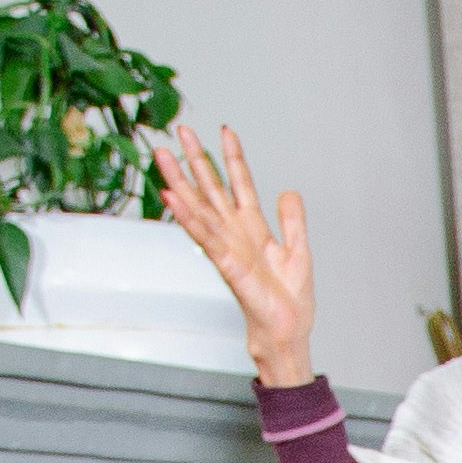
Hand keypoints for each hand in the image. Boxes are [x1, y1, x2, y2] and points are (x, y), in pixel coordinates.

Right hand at [151, 126, 318, 388]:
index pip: (240, 184)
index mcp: (253, 228)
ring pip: (198, 207)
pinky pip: (203, 236)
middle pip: (210, 189)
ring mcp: (227, 247)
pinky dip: (187, 217)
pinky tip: (171, 198)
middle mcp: (235, 234)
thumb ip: (292, 221)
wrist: (287, 332)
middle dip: (195, 159)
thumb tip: (288, 191)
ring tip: (162, 155)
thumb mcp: (299, 252)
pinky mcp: (226, 265)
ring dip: (179, 180)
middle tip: (179, 130)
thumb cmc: (289, 300)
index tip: (225, 131)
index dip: (233, 158)